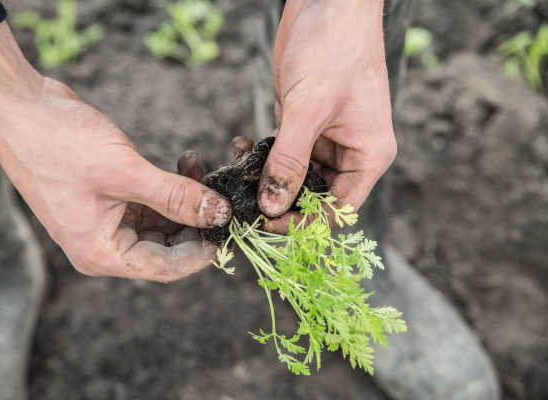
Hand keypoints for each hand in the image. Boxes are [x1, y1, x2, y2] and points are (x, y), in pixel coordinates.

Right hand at [0, 22, 230, 281]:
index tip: (228, 229)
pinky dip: (169, 187)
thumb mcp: (125, 172)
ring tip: (197, 167)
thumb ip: (176, 197)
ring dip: (185, 200)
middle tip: (221, 195)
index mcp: (101, 253)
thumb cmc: (61, 144)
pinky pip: (150, 203)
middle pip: (166, 247)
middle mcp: (104, 244)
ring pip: (162, 223)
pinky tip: (183, 163)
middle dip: (196, 221)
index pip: (165, 267)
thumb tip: (219, 214)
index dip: (201, 252)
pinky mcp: (109, 198)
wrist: (21, 108)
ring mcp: (106, 221)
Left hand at [257, 0, 396, 232]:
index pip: (338, 210)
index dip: (303, 223)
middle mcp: (350, 153)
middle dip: (280, 203)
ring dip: (266, 179)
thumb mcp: (309, 109)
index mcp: (368, 156)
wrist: (327, 3)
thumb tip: (272, 206)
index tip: (266, 224)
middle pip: (315, 198)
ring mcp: (326, 140)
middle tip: (243, 205)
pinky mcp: (303, 126)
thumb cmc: (333, 49)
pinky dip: (261, 156)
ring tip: (236, 175)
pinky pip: (282, 154)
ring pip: (295, 178)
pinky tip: (239, 148)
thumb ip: (289, 161)